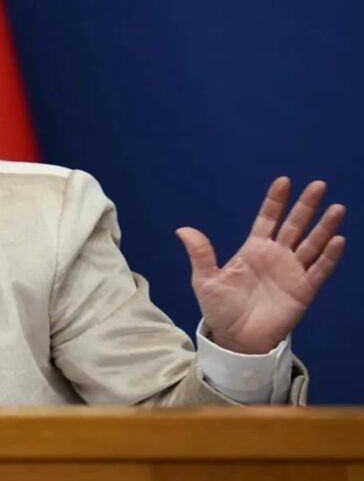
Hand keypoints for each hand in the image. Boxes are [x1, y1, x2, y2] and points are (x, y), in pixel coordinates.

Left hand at [176, 178, 345, 353]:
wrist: (236, 339)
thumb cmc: (220, 309)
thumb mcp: (206, 279)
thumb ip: (200, 253)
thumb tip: (182, 229)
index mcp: (253, 250)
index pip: (267, 219)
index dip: (275, 201)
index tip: (284, 181)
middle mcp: (276, 256)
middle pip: (294, 226)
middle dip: (305, 206)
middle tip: (318, 185)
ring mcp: (292, 272)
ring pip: (311, 244)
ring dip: (324, 227)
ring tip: (336, 208)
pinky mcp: (303, 291)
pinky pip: (319, 270)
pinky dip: (329, 256)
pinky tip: (337, 240)